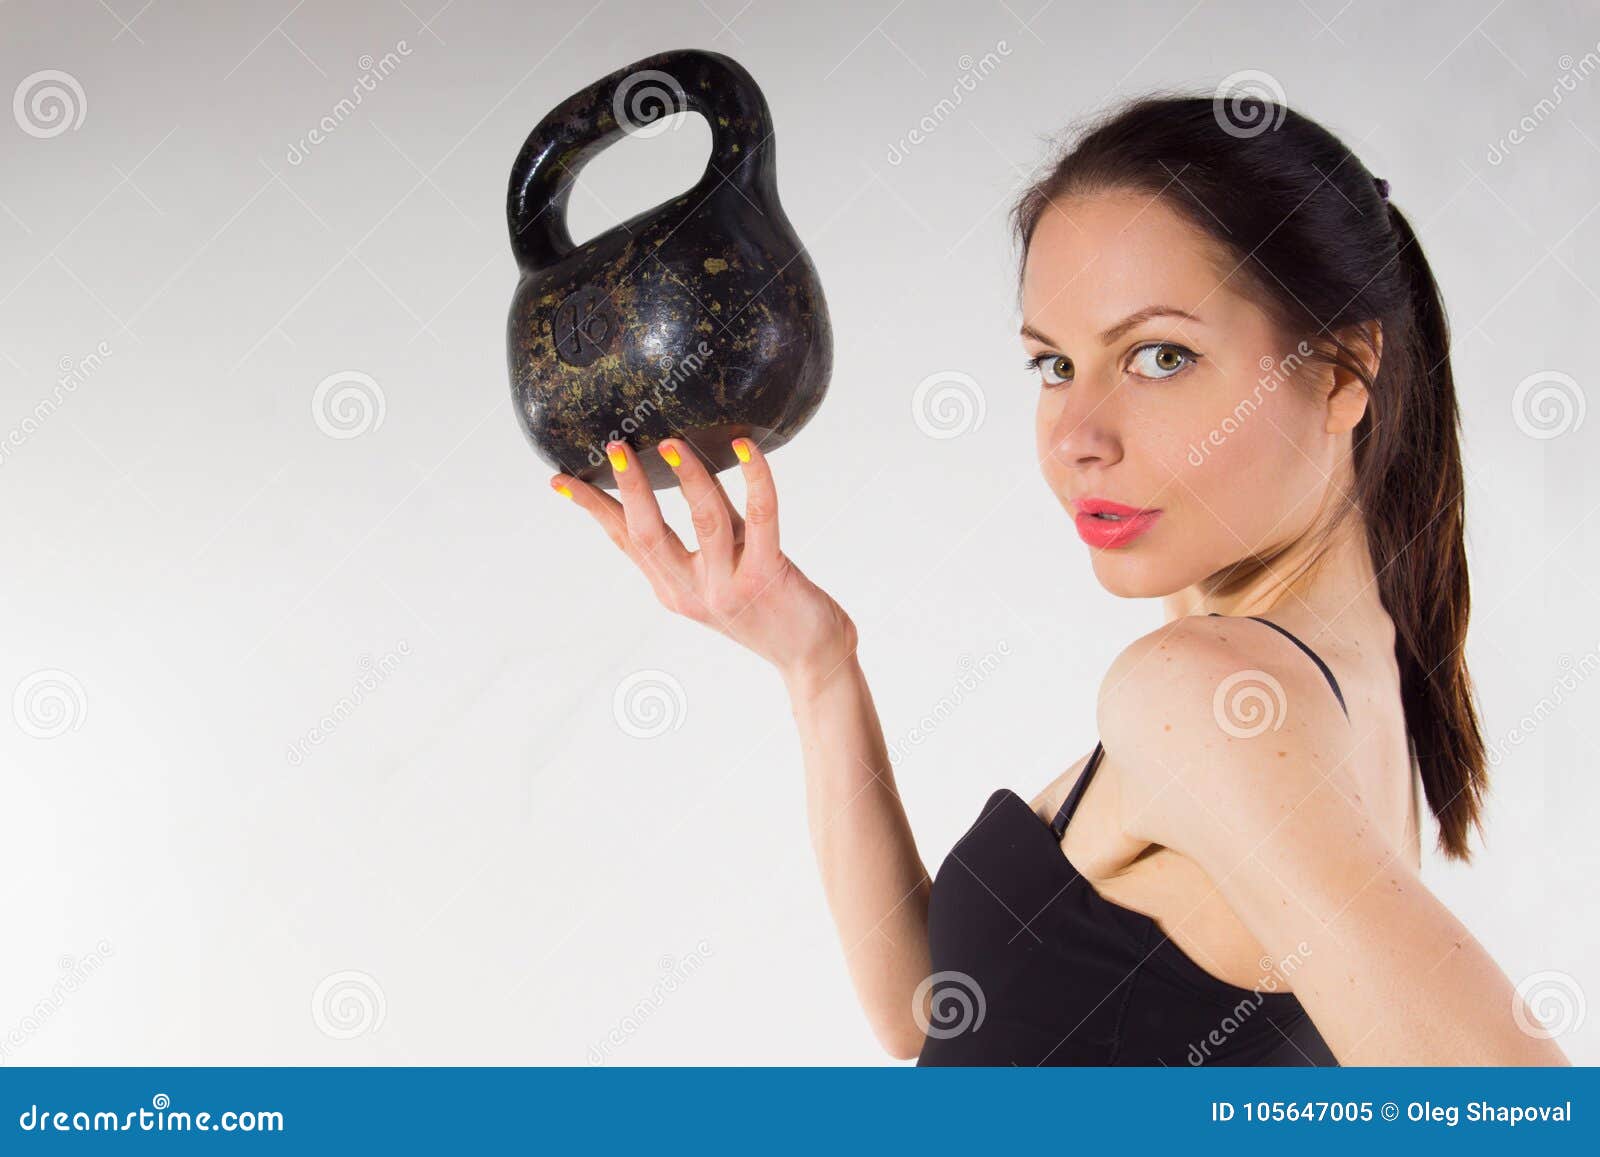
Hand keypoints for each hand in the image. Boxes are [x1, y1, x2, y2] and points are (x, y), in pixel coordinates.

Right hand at [551, 438, 856, 686]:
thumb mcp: (724, 565)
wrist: (810, 654)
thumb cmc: (768, 604)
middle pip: (648, 534)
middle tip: (616, 446)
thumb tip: (687, 468)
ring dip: (689, 477)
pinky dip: (755, 478)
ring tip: (671, 443)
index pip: (624, 541)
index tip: (560, 480)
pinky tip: (748, 448)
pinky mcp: (767, 576)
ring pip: (704, 521)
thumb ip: (707, 525)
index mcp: (673, 587)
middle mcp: (692, 590)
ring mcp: (728, 585)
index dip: (593, 508)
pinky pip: (761, 516)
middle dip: (630, 488)